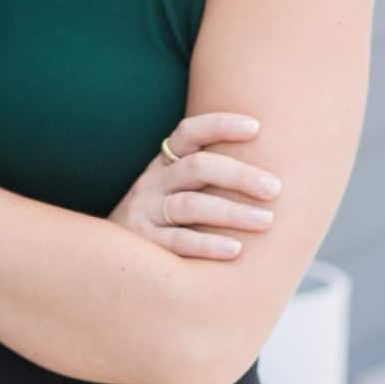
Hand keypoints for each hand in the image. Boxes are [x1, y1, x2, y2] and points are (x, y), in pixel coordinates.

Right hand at [108, 112, 281, 258]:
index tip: (256, 127)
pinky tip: (236, 250)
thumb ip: (206, 178)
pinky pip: (178, 242)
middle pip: (197, 167)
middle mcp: (153, 182)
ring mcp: (144, 212)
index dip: (220, 125)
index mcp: (164, 164)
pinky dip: (208, 244)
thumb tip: (269, 173)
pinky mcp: (142, 244)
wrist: (109, 258)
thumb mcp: (173, 190)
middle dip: (239, 175)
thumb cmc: (161, 221)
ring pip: (190, 205)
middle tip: (275, 188)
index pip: (189, 133)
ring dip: (232, 212)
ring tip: (266, 220)